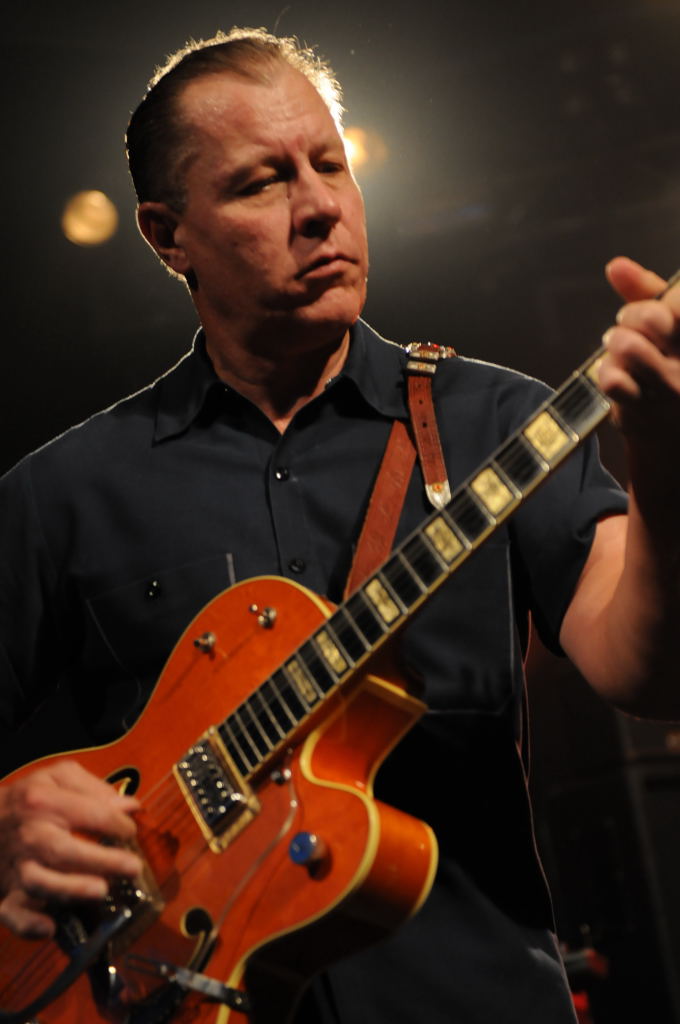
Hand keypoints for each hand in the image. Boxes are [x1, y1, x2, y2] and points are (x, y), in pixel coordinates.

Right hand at [0, 760, 141, 938]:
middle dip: (101, 860)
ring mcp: (15, 865)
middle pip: (63, 849)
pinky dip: (29, 924)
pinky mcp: (3, 893)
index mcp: (45, 801)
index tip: (130, 833)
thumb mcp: (57, 778)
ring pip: (38, 882)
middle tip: (133, 868)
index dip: (117, 824)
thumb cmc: (27, 799)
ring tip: (101, 891)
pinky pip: (12, 913)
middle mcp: (30, 834)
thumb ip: (94, 789)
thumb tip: (129, 806)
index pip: (89, 813)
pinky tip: (50, 928)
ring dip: (70, 889)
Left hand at [600, 257, 679, 446]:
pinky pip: (611, 378)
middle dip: (632, 317)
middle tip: (631, 330)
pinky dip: (606, 372)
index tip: (659, 315)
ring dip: (616, 343)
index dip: (658, 304)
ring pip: (626, 344)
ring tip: (622, 351)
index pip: (677, 303)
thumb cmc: (671, 366)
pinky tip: (615, 375)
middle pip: (649, 317)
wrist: (671, 430)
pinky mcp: (643, 408)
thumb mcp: (671, 325)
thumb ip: (646, 290)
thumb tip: (616, 266)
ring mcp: (669, 386)